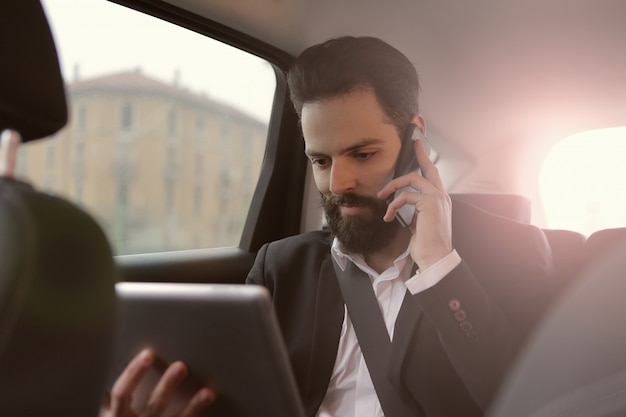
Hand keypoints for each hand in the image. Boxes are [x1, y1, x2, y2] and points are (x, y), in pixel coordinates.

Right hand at [101, 349, 214, 416]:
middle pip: (154, 406)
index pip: (122, 393)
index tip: (149, 353)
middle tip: (182, 366)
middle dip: (168, 386)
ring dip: (193, 406)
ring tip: (207, 392)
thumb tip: (107, 359)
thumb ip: (106, 395)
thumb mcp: (106, 413)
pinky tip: (210, 403)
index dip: (134, 373)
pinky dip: (197, 414)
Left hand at [378, 137, 452, 269]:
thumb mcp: (419, 224)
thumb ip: (415, 211)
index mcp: (440, 201)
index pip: (433, 176)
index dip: (425, 161)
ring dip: (393, 186)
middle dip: (419, 154)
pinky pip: (405, 196)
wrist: (435, 258)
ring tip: (381, 196)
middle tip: (412, 144)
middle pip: (428, 169)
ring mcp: (437, 198)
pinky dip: (393, 205)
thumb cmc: (427, 245)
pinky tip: (388, 216)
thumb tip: (402, 206)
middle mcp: (442, 196)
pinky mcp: (429, 203)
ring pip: (412, 179)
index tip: (419, 148)